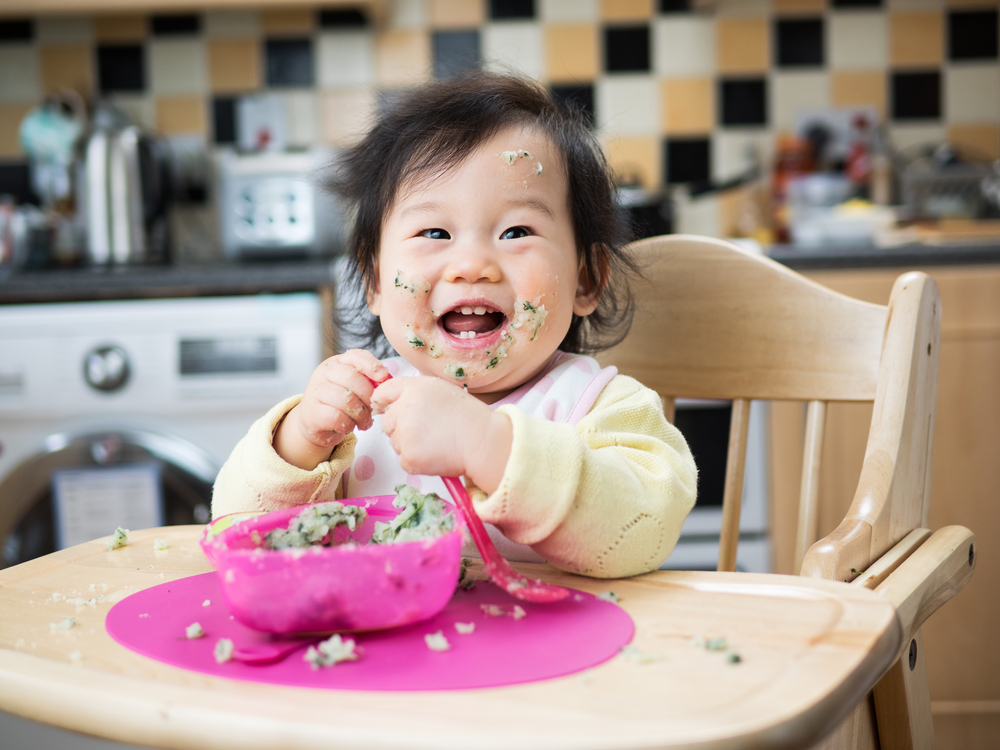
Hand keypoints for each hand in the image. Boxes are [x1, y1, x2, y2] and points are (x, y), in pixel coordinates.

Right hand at [274, 349, 388, 469]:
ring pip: (346, 400)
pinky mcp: (312, 412)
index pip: (355, 356)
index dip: (371, 365)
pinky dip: (349, 424)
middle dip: (369, 396)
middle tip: (375, 409)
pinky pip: (337, 417)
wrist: (315, 421)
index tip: (383, 376)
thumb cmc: (340, 402)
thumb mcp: (354, 386)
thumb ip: (368, 379)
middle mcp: (323, 373)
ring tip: (365, 421)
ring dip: (362, 414)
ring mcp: (315, 391)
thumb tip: (387, 378)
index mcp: (336, 362)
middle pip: (352, 379)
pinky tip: (350, 426)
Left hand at [373, 377, 511, 492]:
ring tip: (436, 441)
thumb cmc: (467, 416)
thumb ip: (415, 393)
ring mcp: (404, 434)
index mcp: (414, 389)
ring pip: (396, 442)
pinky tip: (436, 454)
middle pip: (388, 422)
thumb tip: (389, 404)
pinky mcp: (408, 457)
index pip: (383, 393)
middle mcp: (404, 409)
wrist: (483, 441)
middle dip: (401, 427)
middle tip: (428, 430)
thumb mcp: (441, 391)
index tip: (387, 408)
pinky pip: (404, 460)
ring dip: (410, 445)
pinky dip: (417, 461)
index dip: (384, 402)